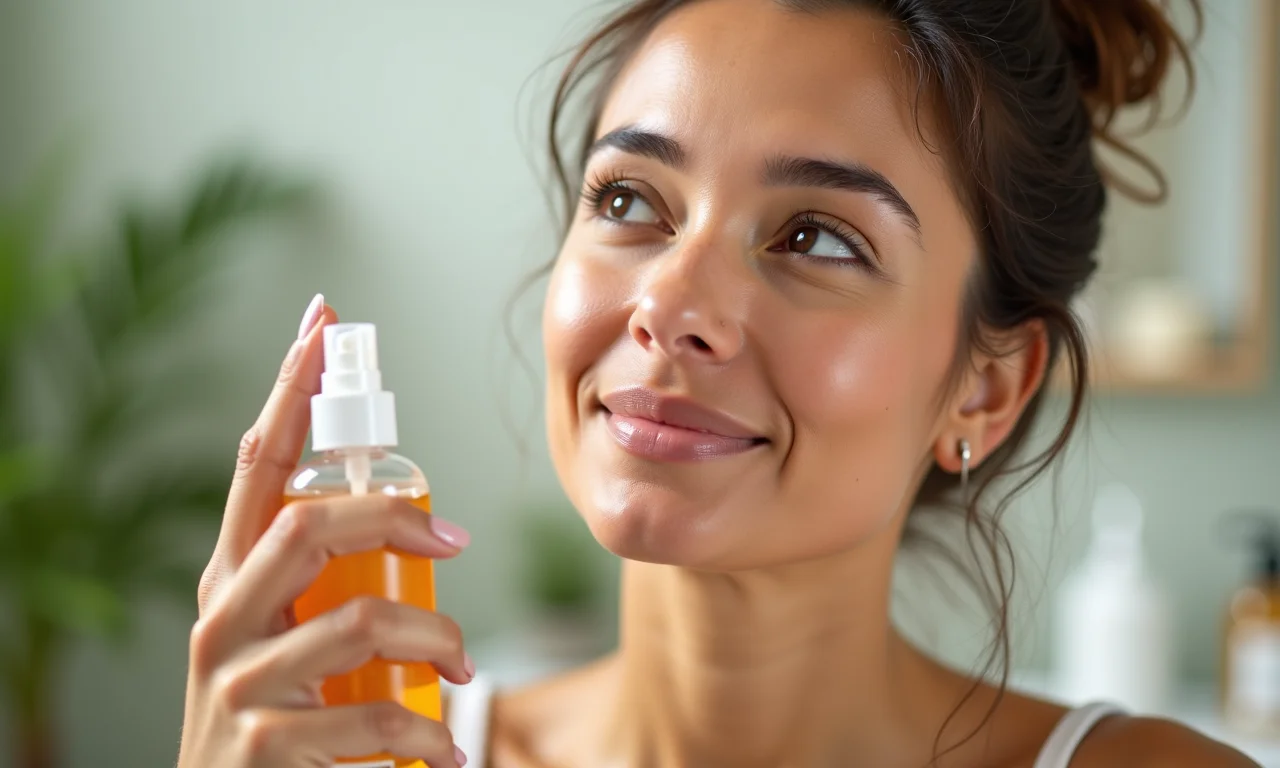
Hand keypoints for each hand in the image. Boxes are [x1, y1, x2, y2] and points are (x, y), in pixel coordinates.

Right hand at [178, 295, 472, 767]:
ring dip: (435, 636)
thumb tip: (421, 522)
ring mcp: (235, 684)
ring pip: (357, 619)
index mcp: (232, 581)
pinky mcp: (263, 749)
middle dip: (394, 516)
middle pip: (307, 524)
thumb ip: (326, 583)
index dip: (289, 391)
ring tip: (462, 669)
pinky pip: (371, 714)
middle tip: (454, 538)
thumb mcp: (286, 641)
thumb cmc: (276, 725)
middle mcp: (222, 619)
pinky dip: (427, 733)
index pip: (257, 466)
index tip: (323, 322)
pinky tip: (445, 751)